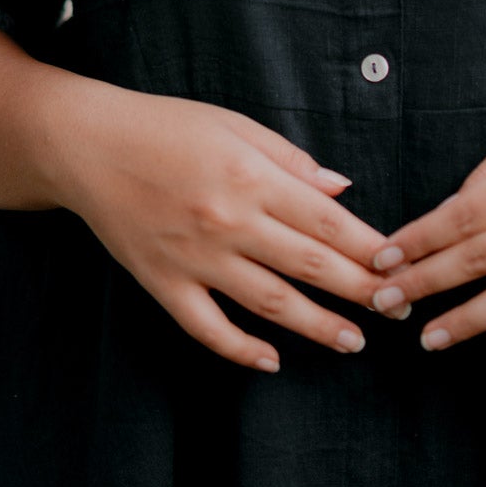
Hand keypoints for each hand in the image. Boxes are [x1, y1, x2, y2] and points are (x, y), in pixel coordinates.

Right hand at [46, 82, 395, 373]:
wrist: (87, 145)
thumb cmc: (165, 126)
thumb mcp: (234, 125)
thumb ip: (290, 159)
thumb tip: (341, 190)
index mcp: (249, 176)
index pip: (325, 221)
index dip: (367, 247)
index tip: (398, 264)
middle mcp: (227, 221)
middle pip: (308, 264)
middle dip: (359, 291)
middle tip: (396, 310)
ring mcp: (193, 257)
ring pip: (269, 303)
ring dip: (316, 326)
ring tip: (354, 341)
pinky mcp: (162, 283)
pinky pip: (207, 328)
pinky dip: (241, 349)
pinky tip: (273, 362)